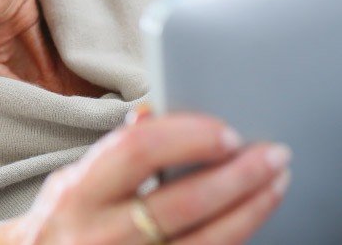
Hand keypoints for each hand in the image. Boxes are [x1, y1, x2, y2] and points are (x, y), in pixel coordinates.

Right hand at [9, 108, 290, 244]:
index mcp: (78, 194)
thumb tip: (157, 110)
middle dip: (236, 176)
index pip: (137, 151)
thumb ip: (117, 150)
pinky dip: (233, 239)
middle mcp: (98, 237)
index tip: (226, 130)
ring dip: (249, 211)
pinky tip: (250, 219)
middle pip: (181, 203)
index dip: (187, 136)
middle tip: (272, 155)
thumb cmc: (67, 222)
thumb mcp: (75, 180)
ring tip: (275, 185)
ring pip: (203, 242)